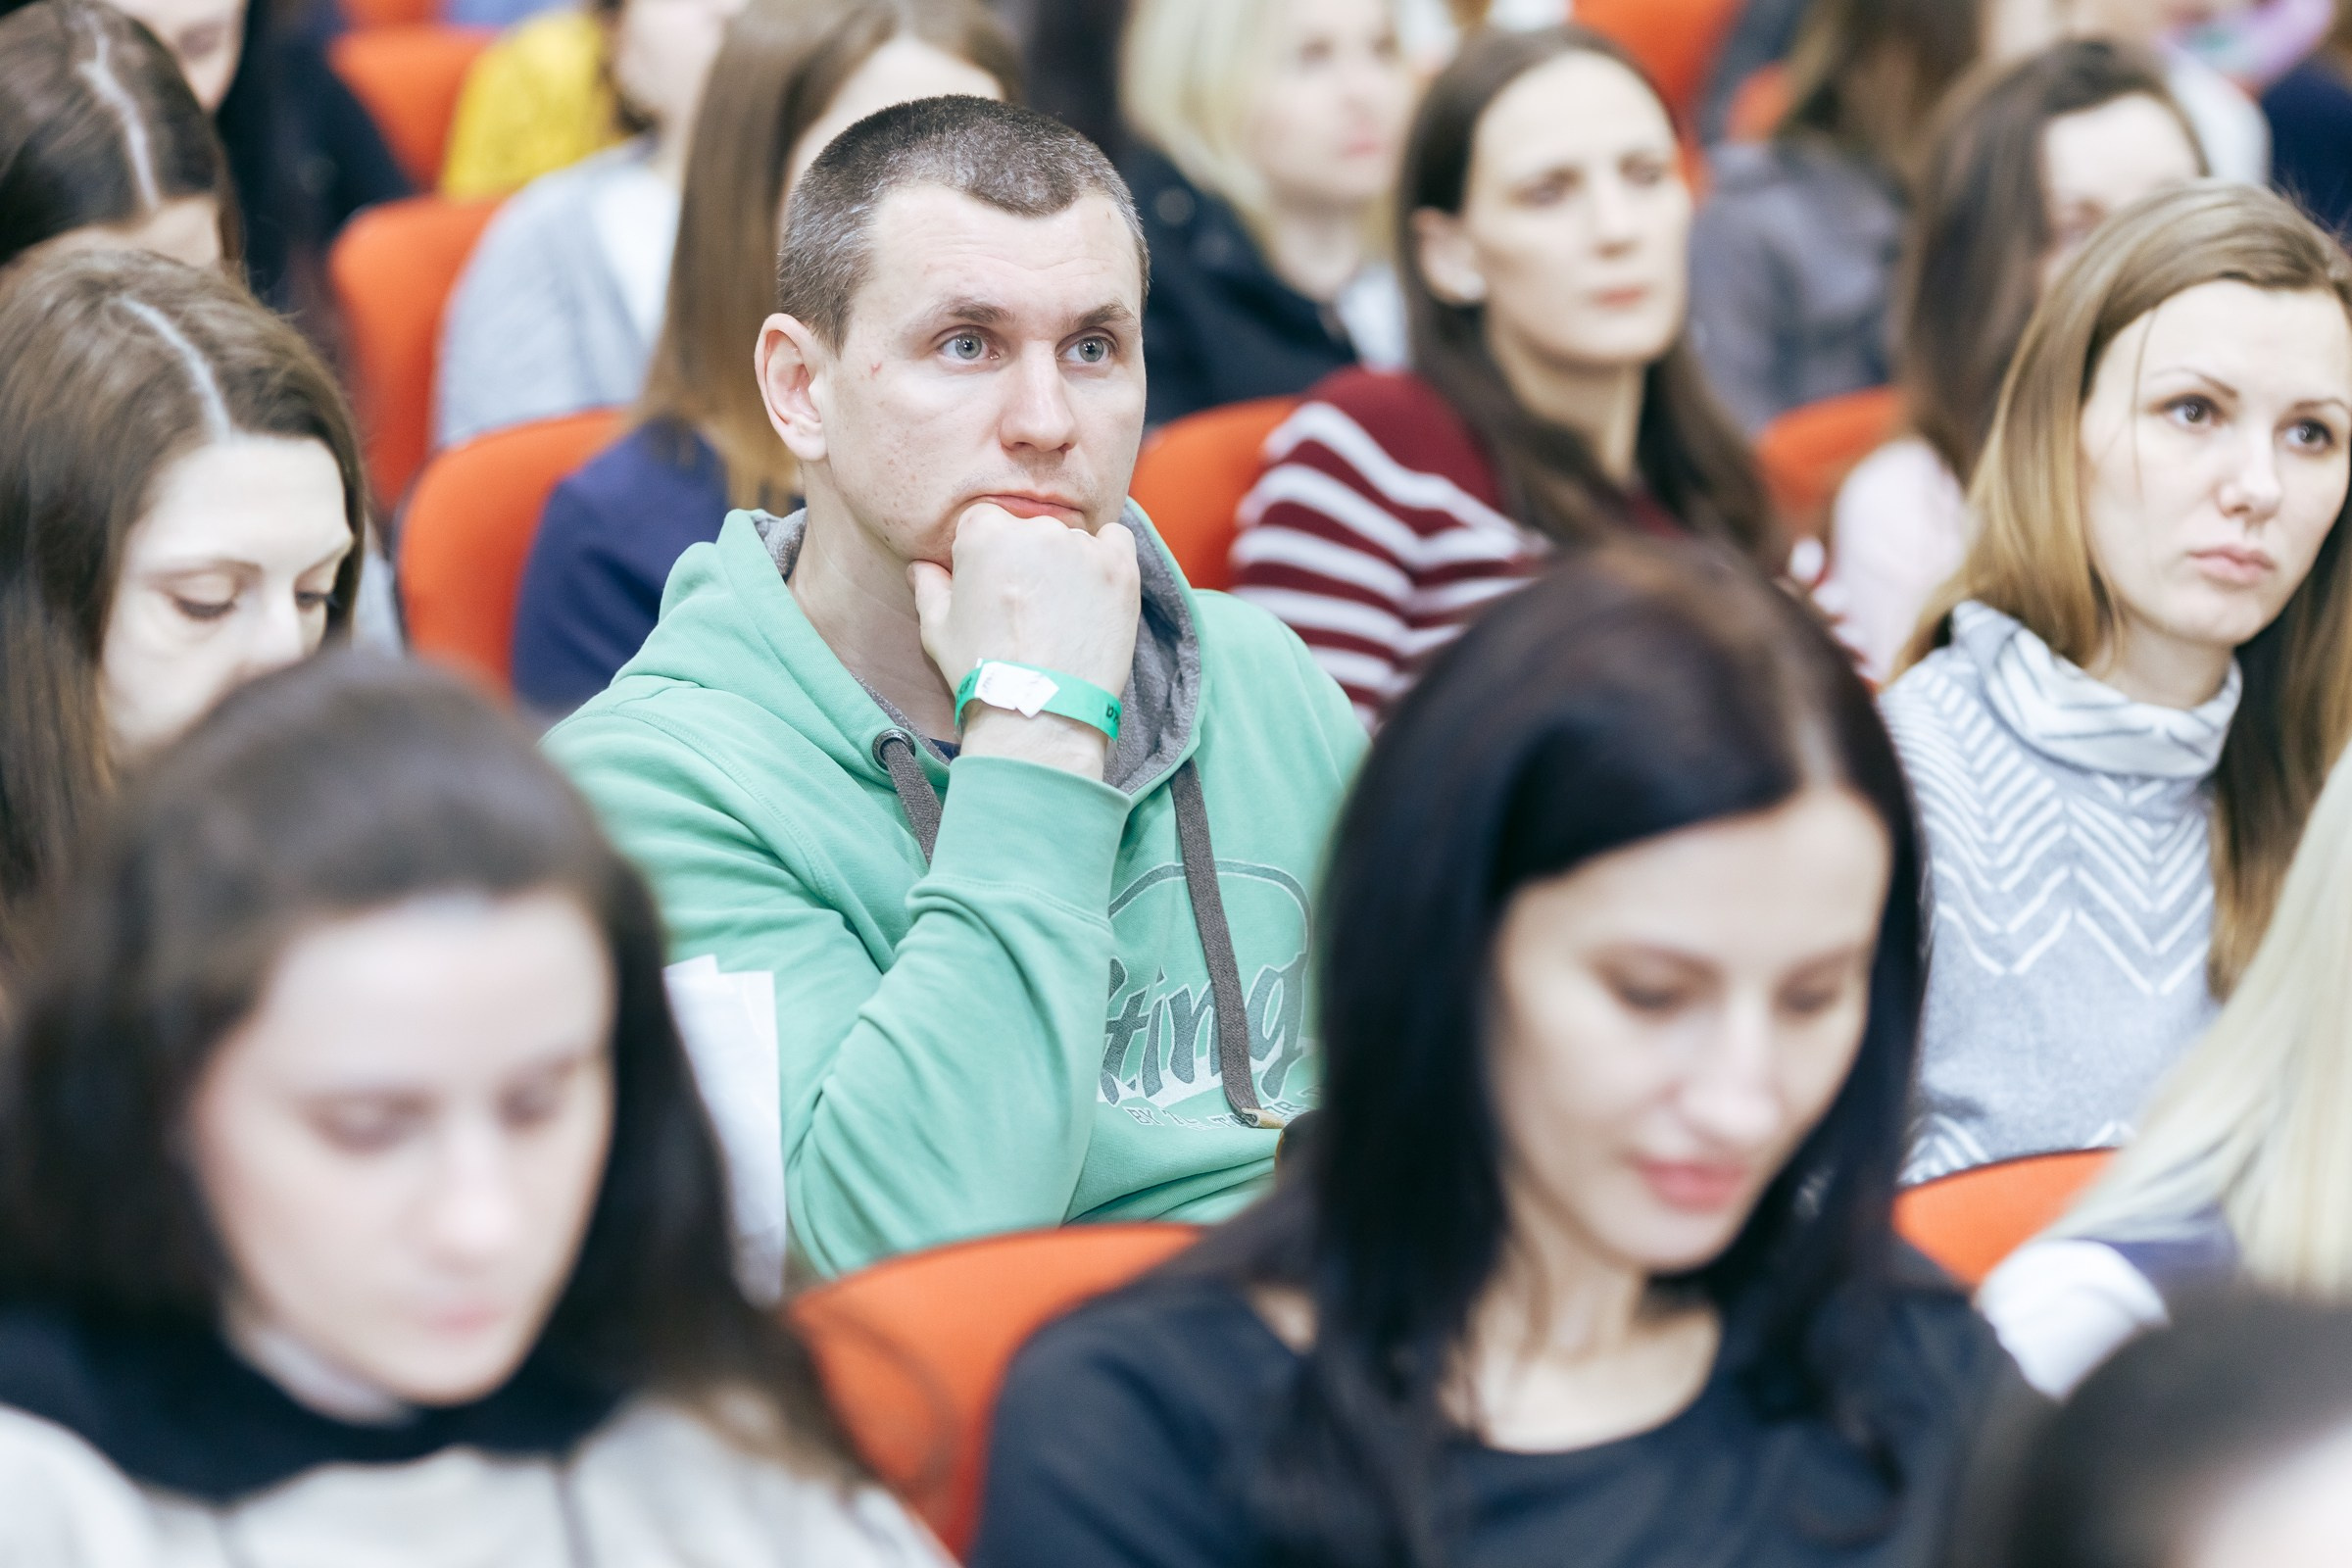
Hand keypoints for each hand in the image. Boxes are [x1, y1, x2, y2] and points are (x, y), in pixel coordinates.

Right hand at [909, 502, 1141, 777]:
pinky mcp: (1119, 568)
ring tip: (1062, 615)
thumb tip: (922, 566)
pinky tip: (1095, 593)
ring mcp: (1081, 547)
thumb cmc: (982, 673)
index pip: (985, 523)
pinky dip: (1106, 558)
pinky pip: (1116, 540)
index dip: (987, 557)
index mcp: (984, 533)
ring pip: (1072, 541)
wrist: (1039, 712)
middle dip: (1028, 560)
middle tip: (1029, 608)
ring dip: (1067, 565)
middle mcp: (1035, 529)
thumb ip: (929, 586)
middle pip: (1031, 531)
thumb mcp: (937, 630)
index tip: (993, 588)